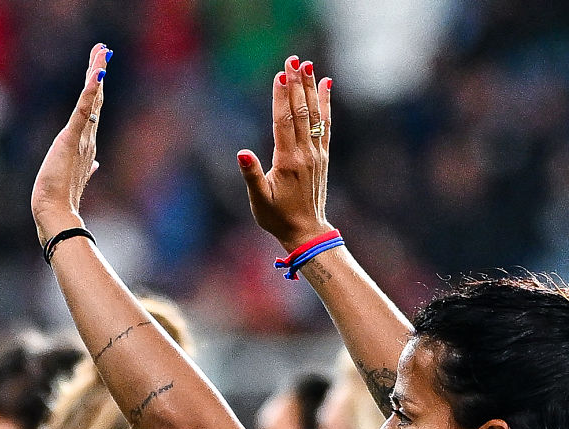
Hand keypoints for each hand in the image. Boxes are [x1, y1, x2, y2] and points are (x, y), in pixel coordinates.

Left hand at [29, 44, 111, 243]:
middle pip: (96, 99)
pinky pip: (82, 112)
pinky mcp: (71, 140)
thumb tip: (96, 164)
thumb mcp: (74, 177)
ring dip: (96, 75)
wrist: (55, 212)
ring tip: (101, 53)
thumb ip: (87, 168)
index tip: (100, 68)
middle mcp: (88, 138)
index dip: (96, 88)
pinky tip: (95, 75)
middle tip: (103, 50)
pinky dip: (89, 93)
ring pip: (92, 101)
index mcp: (87, 144)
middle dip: (98, 72)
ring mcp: (82, 138)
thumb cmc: (60, 198)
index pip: (93, 110)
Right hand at [237, 56, 332, 249]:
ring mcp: (316, 152)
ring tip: (307, 65)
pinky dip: (325, 102)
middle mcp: (305, 152)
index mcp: (288, 161)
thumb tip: (242, 153)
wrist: (306, 229)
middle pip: (300, 111)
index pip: (284, 121)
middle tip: (293, 59)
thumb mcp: (259, 200)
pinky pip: (324, 123)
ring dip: (310, 87)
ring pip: (313, 113)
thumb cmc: (276, 217)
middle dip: (296, 84)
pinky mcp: (322, 154)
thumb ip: (252, 175)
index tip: (281, 74)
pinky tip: (326, 85)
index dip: (281, 97)